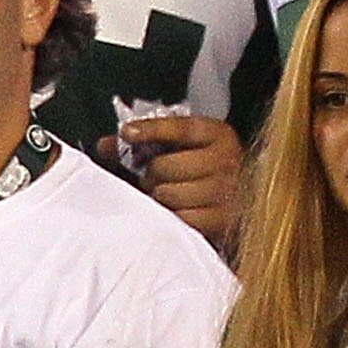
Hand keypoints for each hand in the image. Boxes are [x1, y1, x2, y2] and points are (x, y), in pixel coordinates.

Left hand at [112, 113, 247, 247]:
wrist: (241, 203)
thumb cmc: (203, 173)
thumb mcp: (182, 149)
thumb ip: (145, 144)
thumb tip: (106, 145)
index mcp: (217, 135)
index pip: (180, 128)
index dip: (151, 129)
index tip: (127, 133)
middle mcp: (226, 159)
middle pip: (164, 166)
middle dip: (152, 174)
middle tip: (157, 179)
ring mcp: (227, 191)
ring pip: (168, 194)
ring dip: (161, 198)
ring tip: (170, 196)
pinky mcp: (222, 220)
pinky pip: (180, 218)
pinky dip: (174, 218)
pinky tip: (179, 212)